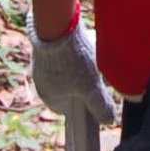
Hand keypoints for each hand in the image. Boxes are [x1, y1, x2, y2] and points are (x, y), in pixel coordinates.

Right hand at [27, 10, 117, 125]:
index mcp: (48, 97)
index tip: (94, 95)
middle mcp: (41, 83)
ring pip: (66, 70)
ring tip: (92, 56)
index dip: (82, 104)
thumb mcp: (91, 87)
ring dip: (80, 65)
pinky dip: (75, 51)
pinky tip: (85, 43)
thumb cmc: (73, 62)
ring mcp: (41, 65)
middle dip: (83, 81)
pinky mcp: (46, 48)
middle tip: (96, 72)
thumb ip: (100, 106)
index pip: (66, 108)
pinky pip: (63, 54)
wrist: (56, 28)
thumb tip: (108, 121)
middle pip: (68, 87)